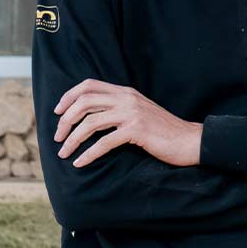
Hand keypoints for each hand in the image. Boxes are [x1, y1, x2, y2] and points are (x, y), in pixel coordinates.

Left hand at [53, 79, 201, 167]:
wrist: (189, 140)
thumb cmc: (163, 131)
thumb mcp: (139, 112)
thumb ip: (119, 109)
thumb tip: (92, 118)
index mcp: (126, 92)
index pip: (89, 85)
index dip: (69, 96)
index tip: (58, 112)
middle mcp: (127, 98)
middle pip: (84, 102)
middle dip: (65, 120)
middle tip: (57, 137)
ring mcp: (132, 113)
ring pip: (90, 122)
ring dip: (72, 139)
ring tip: (63, 153)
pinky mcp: (137, 130)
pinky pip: (104, 142)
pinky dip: (88, 154)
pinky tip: (80, 162)